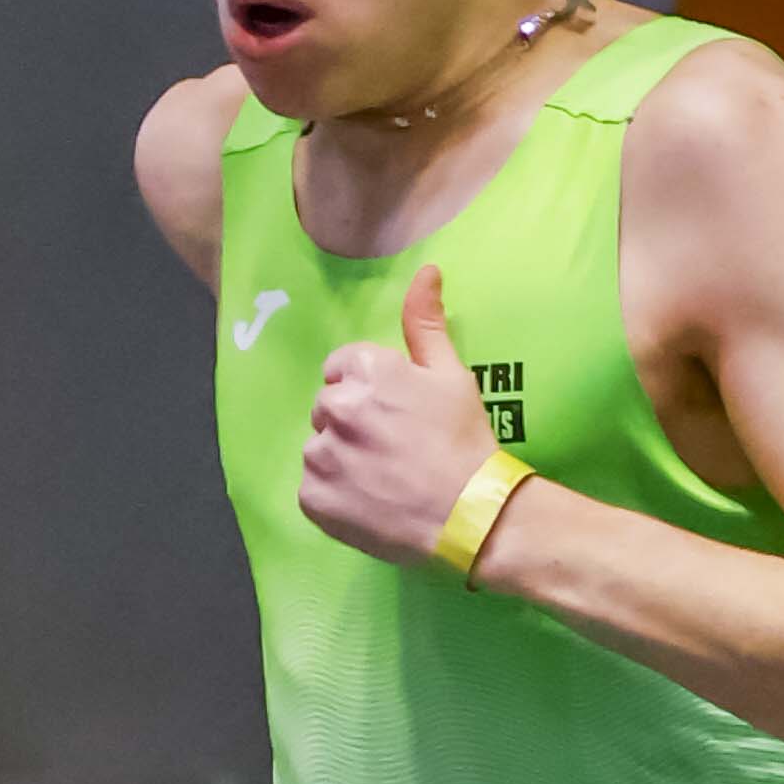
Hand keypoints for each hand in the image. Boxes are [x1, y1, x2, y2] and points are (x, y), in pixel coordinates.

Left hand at [297, 265, 500, 565]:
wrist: (470, 514)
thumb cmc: (464, 441)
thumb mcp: (451, 375)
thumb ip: (425, 323)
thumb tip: (426, 270)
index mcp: (365, 371)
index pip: (342, 369)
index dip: (369, 391)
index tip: (395, 415)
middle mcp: (335, 407)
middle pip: (328, 408)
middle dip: (352, 423)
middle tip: (392, 449)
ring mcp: (321, 455)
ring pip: (319, 448)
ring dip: (341, 459)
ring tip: (382, 479)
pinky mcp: (313, 498)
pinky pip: (313, 489)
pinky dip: (335, 496)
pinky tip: (369, 502)